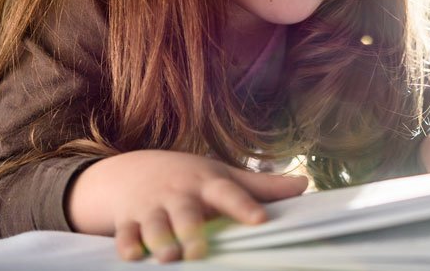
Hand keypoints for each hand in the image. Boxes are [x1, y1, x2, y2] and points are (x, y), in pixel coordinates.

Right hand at [66, 150, 307, 261]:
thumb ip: (260, 187)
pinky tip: (132, 256)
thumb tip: (304, 185)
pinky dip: (127, 246)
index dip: (245, 206)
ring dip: (160, 241)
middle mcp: (179, 194)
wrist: (132, 170)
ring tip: (169, 258)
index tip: (261, 220)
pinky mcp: (127, 220)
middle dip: (191, 232)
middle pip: (186, 213)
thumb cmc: (189, 178)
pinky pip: (125, 235)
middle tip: (199, 252)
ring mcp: (151, 207)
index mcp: (207, 184)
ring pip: (154, 226)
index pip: (230, 193)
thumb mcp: (223, 176)